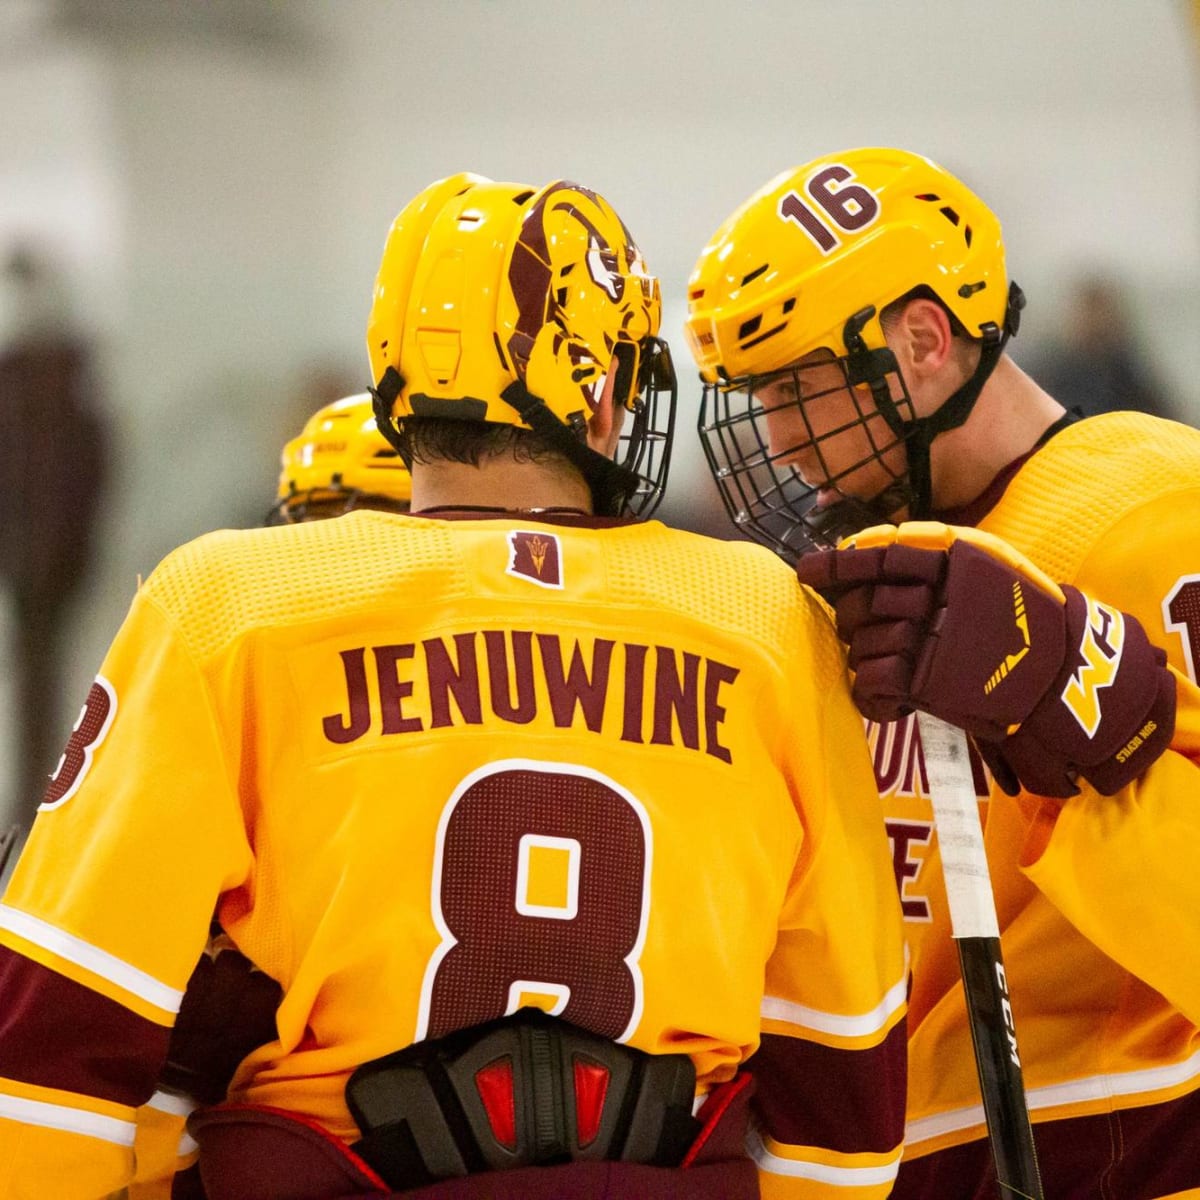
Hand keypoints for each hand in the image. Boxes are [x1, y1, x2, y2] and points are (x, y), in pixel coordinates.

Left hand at [796, 521, 1175, 796]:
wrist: (1066, 678)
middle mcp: (934, 594)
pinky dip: (872, 697)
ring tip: (894, 672)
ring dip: (868, 661)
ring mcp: (929, 637)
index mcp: (949, 560)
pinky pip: (872, 684)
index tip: (809, 571)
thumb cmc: (1024, 625)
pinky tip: (889, 702)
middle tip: (869, 635)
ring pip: (863, 647)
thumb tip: (862, 562)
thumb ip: (932, 565)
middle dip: (854, 623)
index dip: (836, 566)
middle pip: (861, 606)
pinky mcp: (926, 681)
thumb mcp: (986, 573)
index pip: (876, 556)